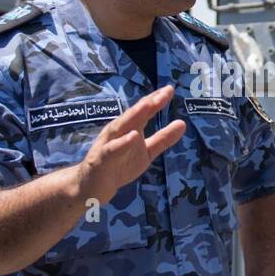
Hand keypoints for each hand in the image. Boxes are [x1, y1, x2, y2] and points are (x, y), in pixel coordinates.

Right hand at [76, 85, 184, 203]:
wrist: (92, 187)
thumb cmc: (119, 165)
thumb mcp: (146, 153)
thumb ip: (162, 139)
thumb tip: (182, 123)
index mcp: (129, 128)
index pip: (143, 111)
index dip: (156, 100)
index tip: (170, 89)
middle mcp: (118, 131)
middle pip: (133, 114)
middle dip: (148, 103)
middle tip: (164, 92)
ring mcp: (108, 143)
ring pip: (121, 127)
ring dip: (134, 115)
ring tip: (148, 105)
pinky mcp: (101, 159)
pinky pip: (112, 150)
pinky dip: (122, 143)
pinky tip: (133, 136)